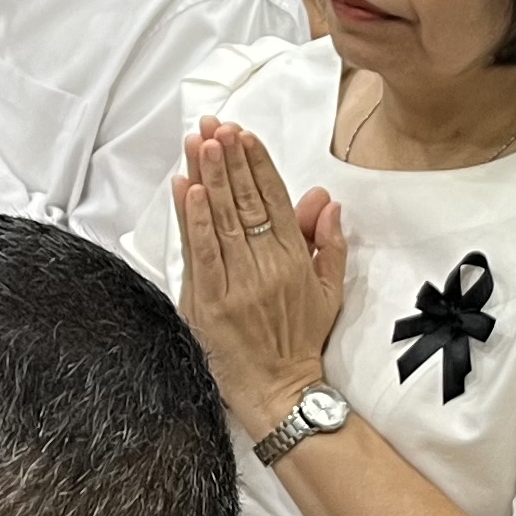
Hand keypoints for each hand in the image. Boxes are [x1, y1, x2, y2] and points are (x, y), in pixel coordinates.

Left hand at [168, 119, 347, 438]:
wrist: (279, 390)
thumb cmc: (301, 340)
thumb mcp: (328, 291)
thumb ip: (329, 243)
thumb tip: (326, 201)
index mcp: (295, 259)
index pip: (275, 200)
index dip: (258, 164)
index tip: (245, 134)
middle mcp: (266, 266)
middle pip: (245, 201)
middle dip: (229, 158)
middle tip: (216, 125)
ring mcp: (236, 283)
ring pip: (221, 218)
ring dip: (209, 176)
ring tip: (200, 142)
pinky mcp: (209, 301)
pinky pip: (201, 251)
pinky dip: (193, 218)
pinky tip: (187, 188)